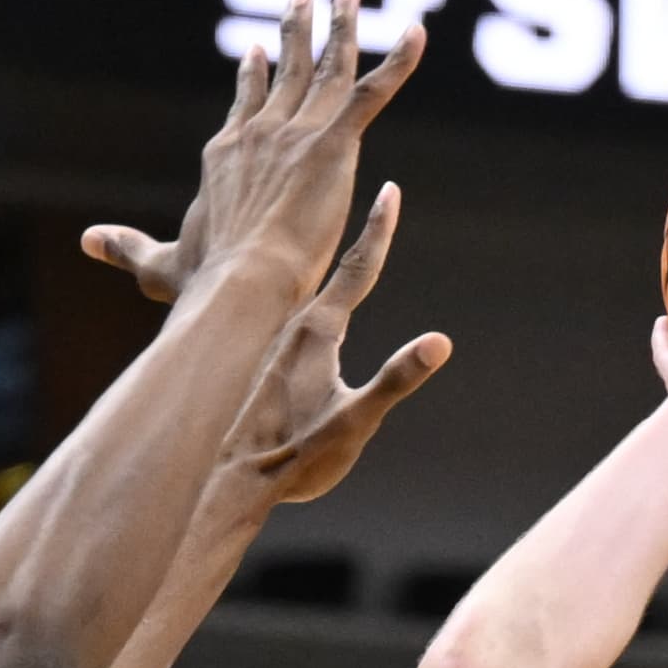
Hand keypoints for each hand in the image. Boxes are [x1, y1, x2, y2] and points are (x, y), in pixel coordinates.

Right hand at [83, 0, 425, 308]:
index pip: (245, 105)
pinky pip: (374, 92)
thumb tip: (85, 241)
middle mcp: (261, 132)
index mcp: (227, 155)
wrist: (240, 284)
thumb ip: (129, 249)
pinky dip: (400, 62)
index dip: (253, 76)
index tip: (258, 50)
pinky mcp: (334, 143)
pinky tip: (420, 34)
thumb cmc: (204, 284)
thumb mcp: (160, 264)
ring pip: (328, 68)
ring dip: (343, 28)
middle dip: (296, 31)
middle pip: (285, 71)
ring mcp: (297, 133)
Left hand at [221, 182, 449, 503]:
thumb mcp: (354, 422)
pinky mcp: (263, 366)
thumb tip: (439, 342)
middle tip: (358, 185)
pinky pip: (283, 312)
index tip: (391, 188)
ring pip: (300, 285)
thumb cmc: (293, 457)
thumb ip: (395, 379)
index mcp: (317, 331)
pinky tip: (289, 295)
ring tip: (319, 221)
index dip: (379, 228)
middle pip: (327, 263)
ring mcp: (275, 345)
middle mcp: (292, 327)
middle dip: (346, 224)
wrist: (229, 482)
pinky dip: (293, 289)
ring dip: (316, 252)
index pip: (357, 268)